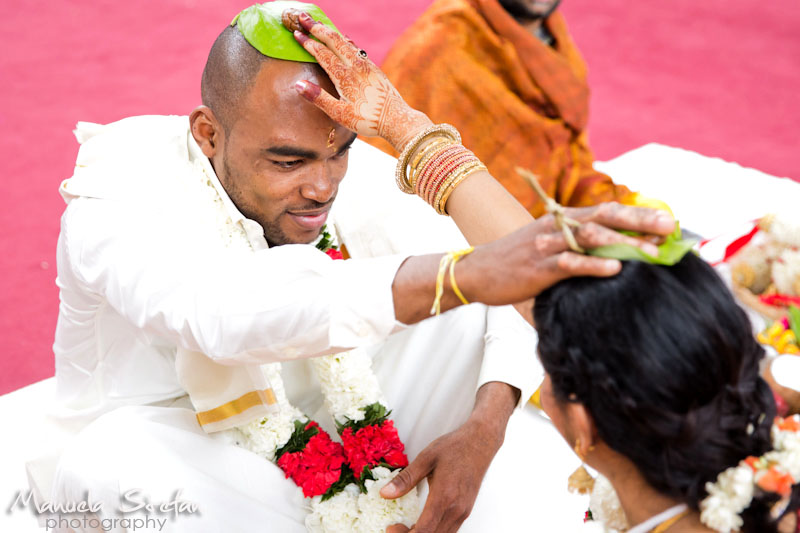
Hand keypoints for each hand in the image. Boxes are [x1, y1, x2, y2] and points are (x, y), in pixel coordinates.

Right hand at [287, 11, 431, 150]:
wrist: (396, 119)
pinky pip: (356, 48)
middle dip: (317, 28)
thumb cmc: (367, 120)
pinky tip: (344, 39)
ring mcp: (366, 65)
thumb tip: (298, 84)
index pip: (322, 53)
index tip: (296, 33)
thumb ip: (319, 98)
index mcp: (344, 76)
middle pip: (333, 40)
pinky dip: (345, 40)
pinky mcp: (374, 68)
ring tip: (319, 24)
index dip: (308, 42)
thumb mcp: (340, 114)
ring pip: (345, 42)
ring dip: (330, 31)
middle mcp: (355, 66)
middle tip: (302, 17)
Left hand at [379, 383, 516, 532]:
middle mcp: (456, 510)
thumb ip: (405, 479)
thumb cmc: (454, 447)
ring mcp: (463, 512)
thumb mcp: (426, 458)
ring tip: (406, 526)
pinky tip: (422, 522)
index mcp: (444, 497)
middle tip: (395, 527)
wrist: (480, 442)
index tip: (391, 527)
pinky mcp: (466, 511)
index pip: (423, 531)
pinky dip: (433, 531)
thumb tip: (384, 494)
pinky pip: (449, 531)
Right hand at [457, 202, 676, 304]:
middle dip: (639, 220)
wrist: (477, 271)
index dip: (638, 214)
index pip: (606, 211)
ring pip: (591, 238)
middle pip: (604, 217)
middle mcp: (558, 227)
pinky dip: (593, 265)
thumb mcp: (548, 244)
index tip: (668, 220)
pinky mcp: (538, 268)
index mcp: (563, 219)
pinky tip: (615, 269)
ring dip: (624, 243)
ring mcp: (547, 246)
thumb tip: (615, 251)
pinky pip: (569, 264)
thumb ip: (577, 243)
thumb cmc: (517, 260)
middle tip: (671, 226)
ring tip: (653, 251)